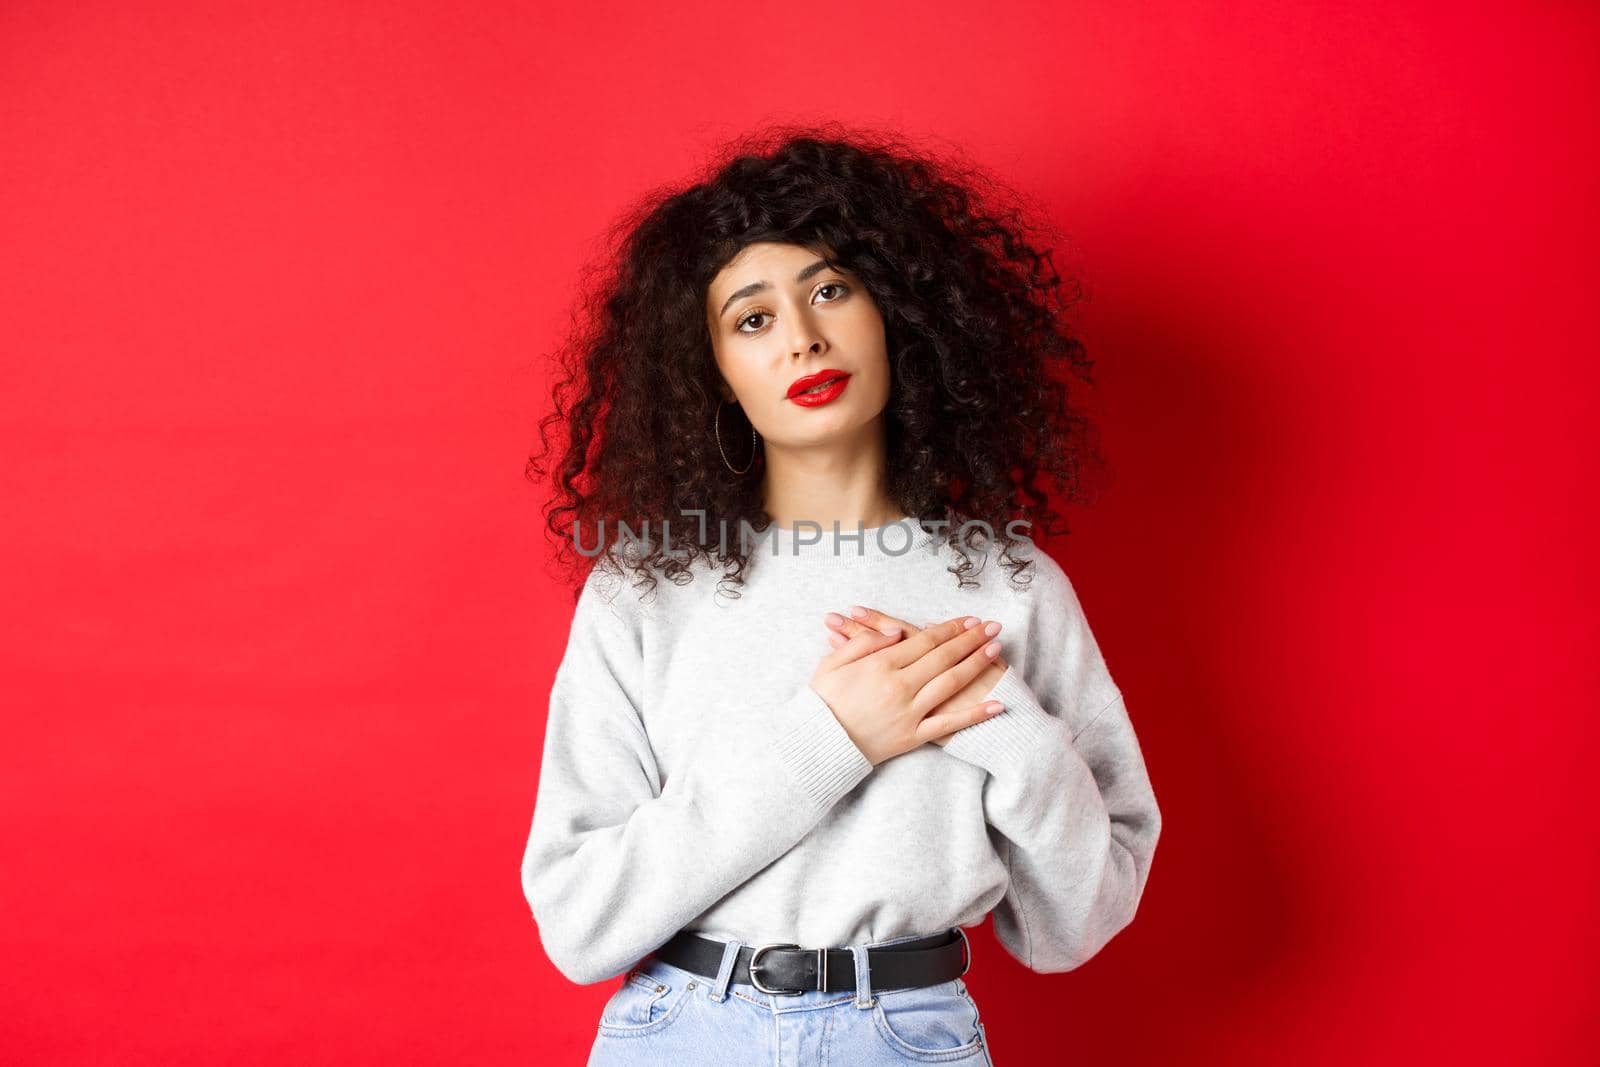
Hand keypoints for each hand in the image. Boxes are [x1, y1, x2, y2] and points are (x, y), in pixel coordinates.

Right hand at [824, 606, 1008, 746]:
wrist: (816, 745)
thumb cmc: (822, 701)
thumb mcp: (832, 662)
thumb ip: (864, 642)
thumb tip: (895, 631)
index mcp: (880, 665)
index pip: (924, 641)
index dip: (949, 628)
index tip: (968, 620)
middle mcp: (899, 686)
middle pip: (943, 657)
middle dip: (970, 639)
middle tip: (992, 626)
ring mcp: (908, 713)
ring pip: (950, 683)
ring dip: (976, 664)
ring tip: (996, 648)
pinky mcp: (912, 737)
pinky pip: (949, 725)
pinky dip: (974, 715)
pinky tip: (997, 705)